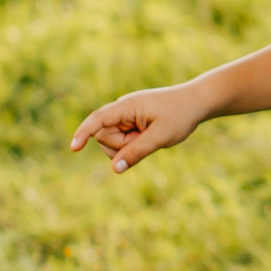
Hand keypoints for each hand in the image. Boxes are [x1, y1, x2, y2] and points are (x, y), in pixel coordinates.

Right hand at [69, 83, 214, 172]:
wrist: (196, 102)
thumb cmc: (180, 115)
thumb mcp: (161, 136)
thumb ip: (137, 152)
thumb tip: (115, 169)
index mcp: (127, 106)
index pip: (98, 120)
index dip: (84, 133)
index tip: (74, 148)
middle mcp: (121, 109)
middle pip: (104, 137)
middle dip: (121, 146)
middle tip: (147, 139)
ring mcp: (125, 116)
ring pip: (111, 141)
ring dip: (127, 146)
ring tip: (150, 136)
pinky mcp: (129, 123)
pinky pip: (122, 140)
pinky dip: (132, 144)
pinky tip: (148, 137)